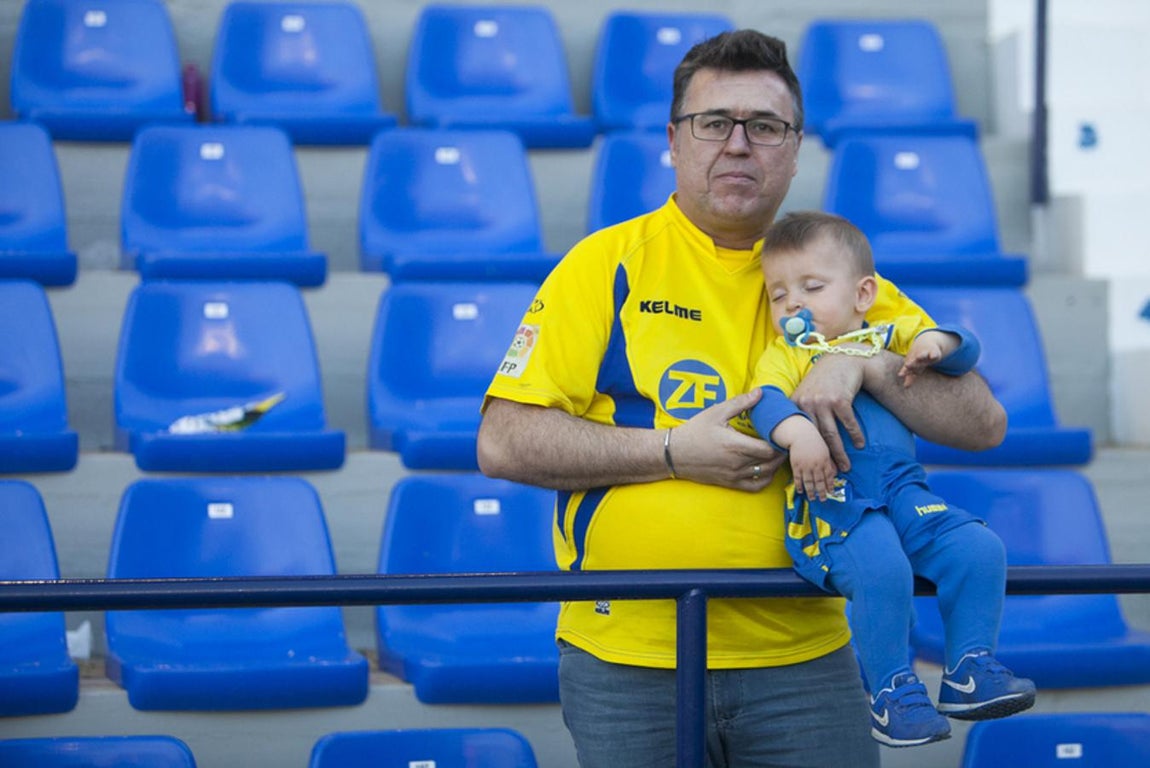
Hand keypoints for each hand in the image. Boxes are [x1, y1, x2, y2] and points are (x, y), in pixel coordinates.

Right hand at [670, 389, 781, 492]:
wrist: (675, 454)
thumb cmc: (695, 431)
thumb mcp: (716, 412)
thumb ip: (740, 403)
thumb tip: (760, 392)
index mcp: (736, 445)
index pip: (769, 449)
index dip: (779, 442)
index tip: (781, 434)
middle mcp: (738, 463)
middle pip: (771, 462)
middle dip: (780, 453)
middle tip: (783, 442)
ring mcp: (734, 475)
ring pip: (766, 475)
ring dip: (775, 466)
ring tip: (777, 454)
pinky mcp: (730, 483)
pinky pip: (755, 487)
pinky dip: (765, 480)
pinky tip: (766, 469)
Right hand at [787, 431, 837, 500]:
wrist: (801, 434)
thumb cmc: (814, 441)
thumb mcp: (825, 450)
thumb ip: (829, 463)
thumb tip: (834, 474)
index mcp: (825, 461)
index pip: (829, 476)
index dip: (830, 486)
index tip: (831, 493)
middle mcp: (816, 465)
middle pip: (819, 482)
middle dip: (822, 492)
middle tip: (823, 499)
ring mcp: (805, 466)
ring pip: (809, 482)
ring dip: (811, 492)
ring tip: (812, 498)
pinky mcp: (796, 465)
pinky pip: (798, 478)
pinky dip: (799, 486)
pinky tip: (800, 491)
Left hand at [791, 354, 865, 471]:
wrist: (842, 360)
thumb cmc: (824, 381)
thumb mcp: (806, 393)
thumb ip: (801, 412)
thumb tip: (797, 438)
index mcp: (795, 404)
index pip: (798, 434)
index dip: (804, 452)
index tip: (808, 467)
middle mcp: (807, 403)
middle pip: (815, 438)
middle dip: (823, 459)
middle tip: (829, 474)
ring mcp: (824, 401)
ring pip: (831, 435)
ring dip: (840, 453)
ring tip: (845, 467)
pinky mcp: (840, 400)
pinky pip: (849, 424)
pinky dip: (855, 436)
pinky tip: (860, 445)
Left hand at [899, 333, 945, 386]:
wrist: (927, 342)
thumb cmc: (919, 359)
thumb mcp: (915, 368)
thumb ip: (910, 376)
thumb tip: (906, 387)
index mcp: (912, 362)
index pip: (908, 368)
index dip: (904, 371)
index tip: (900, 375)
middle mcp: (918, 358)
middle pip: (914, 362)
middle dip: (911, 364)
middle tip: (907, 365)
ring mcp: (926, 354)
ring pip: (923, 355)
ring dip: (921, 356)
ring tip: (919, 357)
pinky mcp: (934, 352)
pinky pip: (934, 354)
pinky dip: (933, 355)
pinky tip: (933, 356)